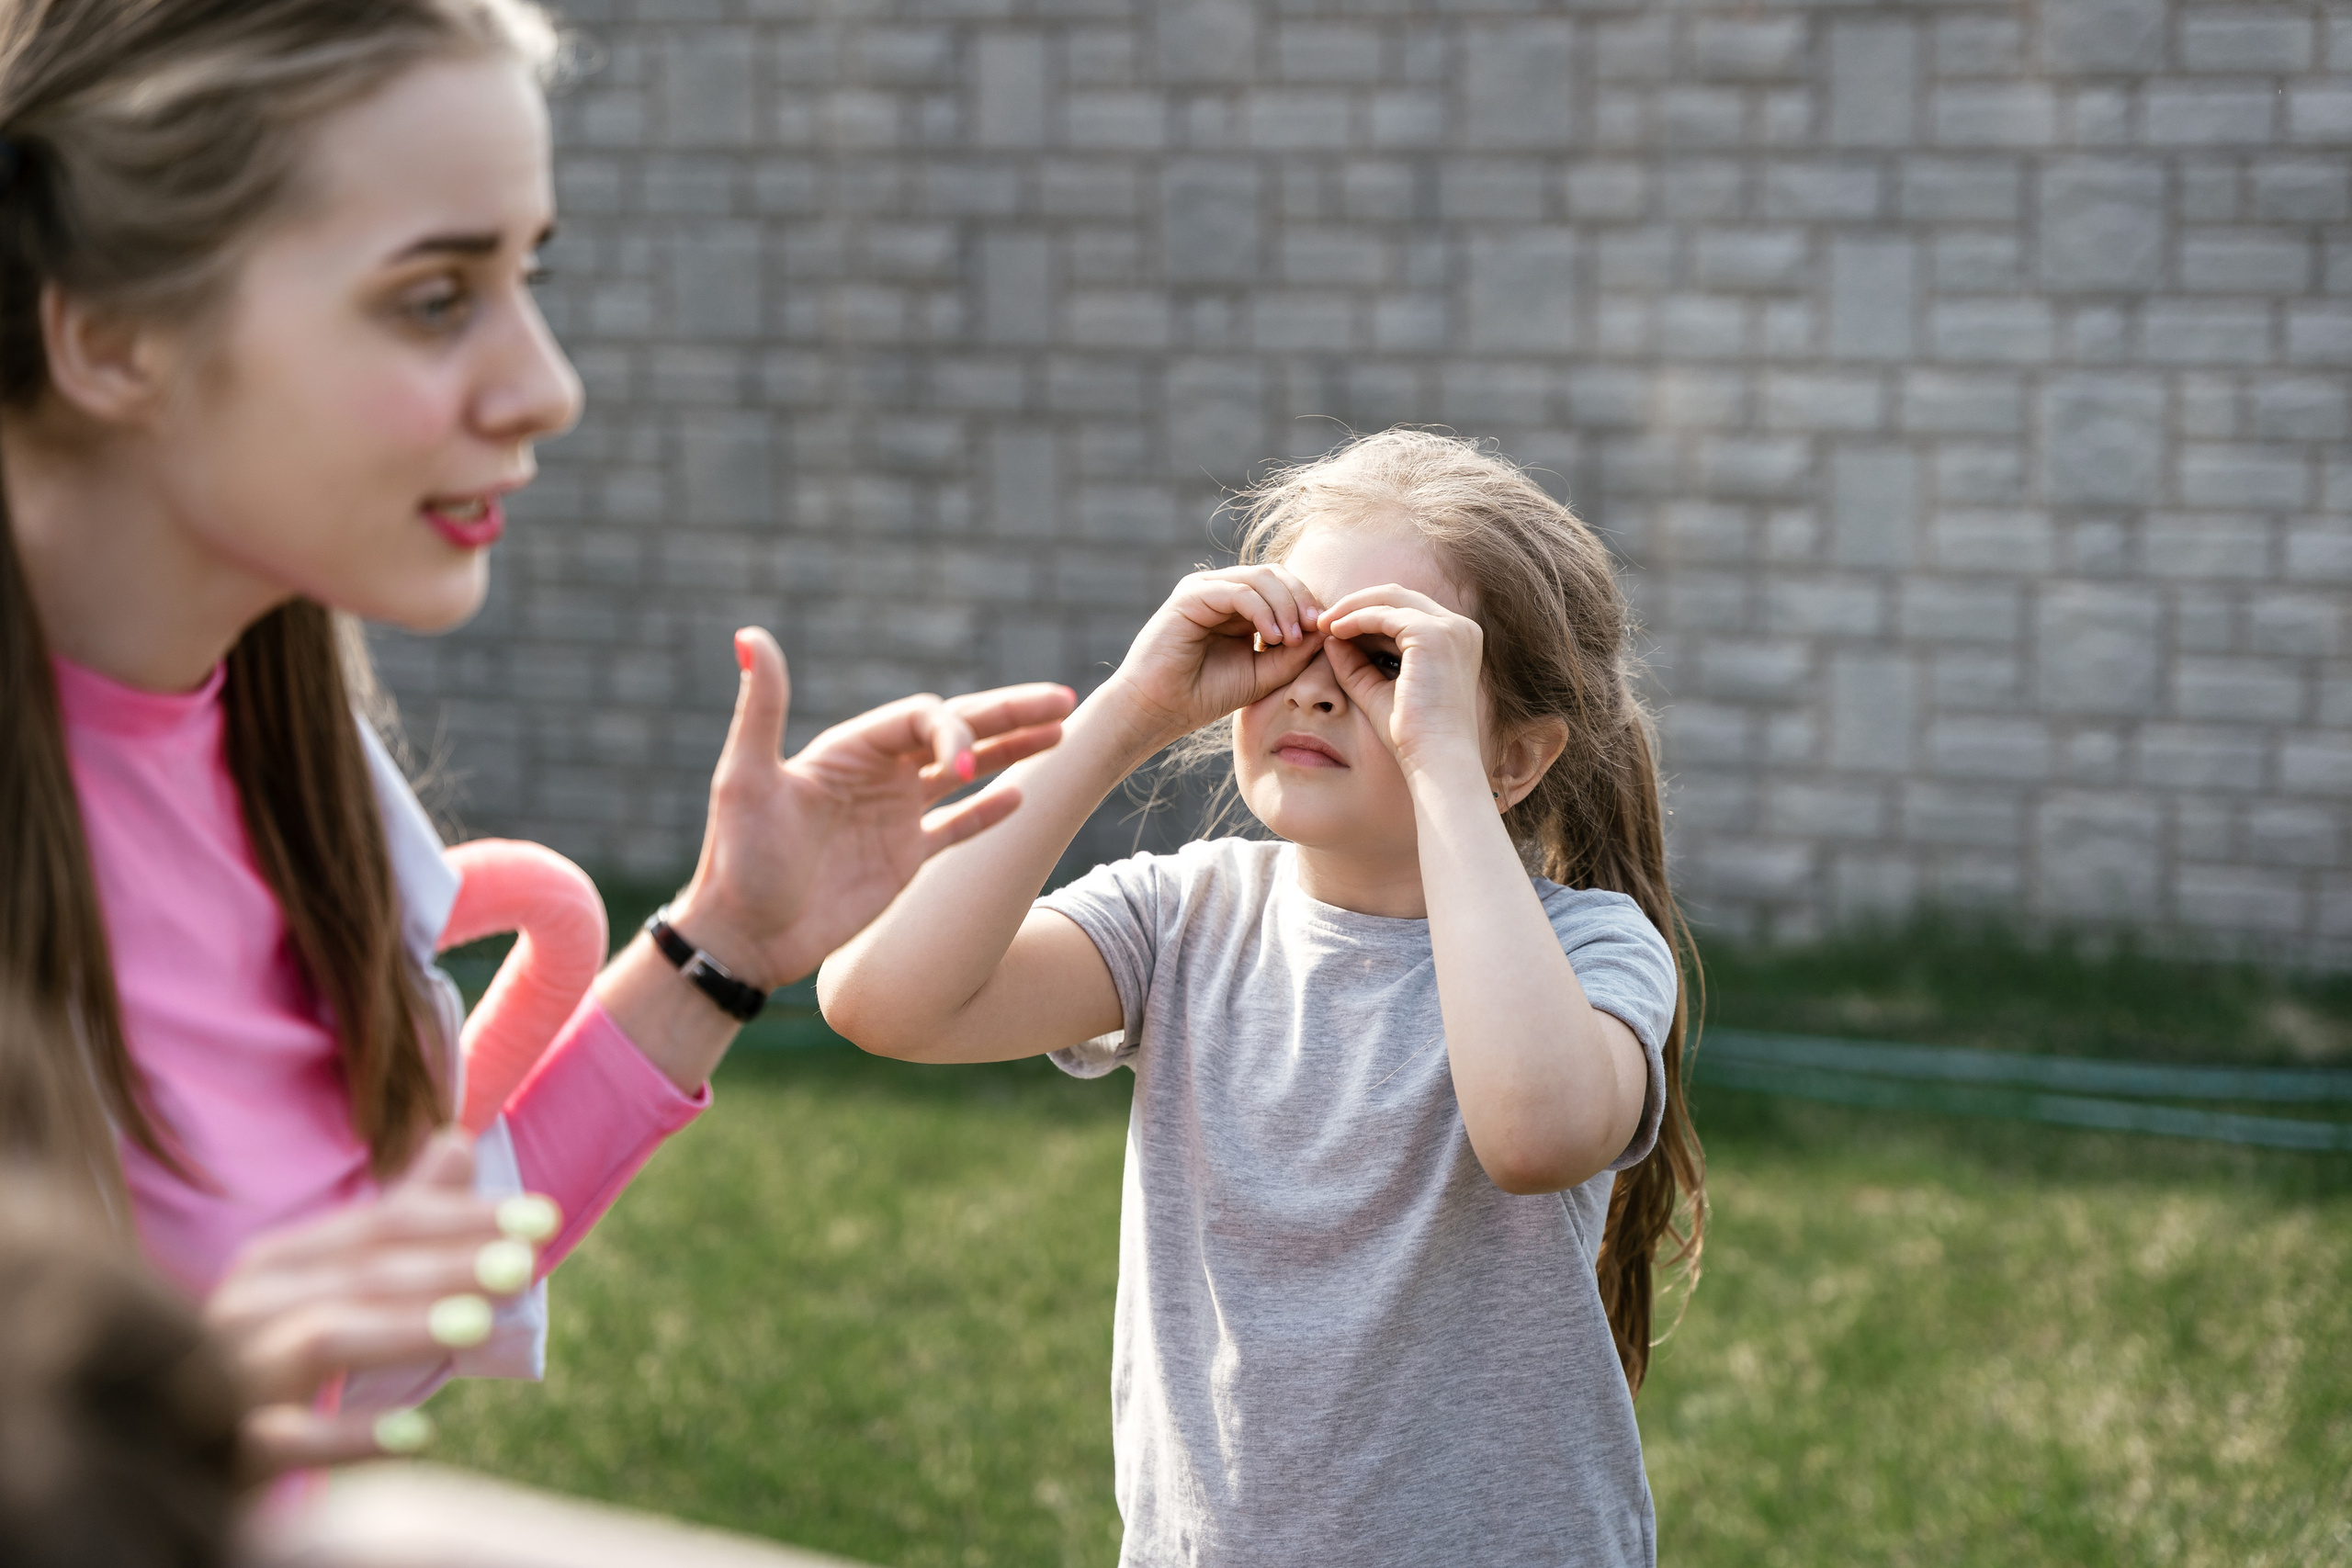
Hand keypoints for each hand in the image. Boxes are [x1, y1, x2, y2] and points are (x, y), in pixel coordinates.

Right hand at [205, 1133, 549, 1482]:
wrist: (177, 1454)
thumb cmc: (271, 1360)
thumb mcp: (330, 1285)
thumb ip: (397, 1220)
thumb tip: (458, 1140)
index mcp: (277, 1262)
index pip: (382, 1224)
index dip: (463, 1216)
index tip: (544, 1217)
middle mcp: (247, 1306)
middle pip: (360, 1273)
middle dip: (447, 1264)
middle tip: (524, 1264)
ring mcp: (228, 1374)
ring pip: (321, 1338)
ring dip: (402, 1328)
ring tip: (478, 1325)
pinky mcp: (225, 1449)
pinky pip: (286, 1439)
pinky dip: (349, 1436)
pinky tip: (417, 1434)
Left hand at [668, 627, 1074, 986]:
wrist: (742, 938)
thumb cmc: (737, 858)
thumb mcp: (745, 778)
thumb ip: (761, 707)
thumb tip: (750, 635)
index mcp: (848, 751)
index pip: (921, 719)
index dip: (954, 730)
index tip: (965, 766)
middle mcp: (876, 775)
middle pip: (955, 732)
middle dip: (1009, 714)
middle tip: (1064, 700)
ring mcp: (893, 816)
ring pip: (964, 773)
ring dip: (1011, 750)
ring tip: (1060, 732)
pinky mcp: (903, 859)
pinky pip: (956, 827)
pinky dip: (988, 812)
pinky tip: (1023, 794)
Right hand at [1097, 565, 1330, 751]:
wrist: (1158, 710)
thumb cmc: (1205, 694)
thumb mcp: (1263, 674)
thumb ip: (1294, 653)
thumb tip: (1327, 629)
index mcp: (1237, 605)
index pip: (1282, 586)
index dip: (1308, 604)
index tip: (1326, 633)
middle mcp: (1221, 590)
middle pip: (1275, 575)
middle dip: (1301, 600)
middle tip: (1316, 629)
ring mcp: (1204, 589)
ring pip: (1260, 579)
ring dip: (1285, 607)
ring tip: (1293, 640)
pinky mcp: (1190, 596)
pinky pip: (1238, 592)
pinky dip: (1262, 612)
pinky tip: (1273, 638)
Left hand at [1320, 584, 1486, 775]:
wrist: (1436, 760)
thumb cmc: (1412, 736)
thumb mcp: (1377, 692)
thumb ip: (1356, 665)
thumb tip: (1330, 638)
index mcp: (1456, 640)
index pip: (1406, 612)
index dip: (1367, 614)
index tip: (1334, 628)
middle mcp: (1460, 628)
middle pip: (1399, 596)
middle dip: (1357, 603)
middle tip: (1323, 620)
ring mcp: (1450, 628)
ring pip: (1390, 598)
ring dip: (1352, 608)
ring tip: (1323, 625)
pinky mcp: (1434, 634)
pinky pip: (1385, 614)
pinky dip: (1356, 618)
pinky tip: (1335, 631)